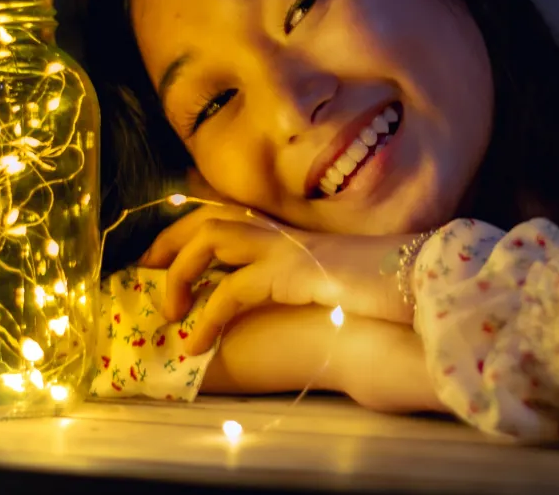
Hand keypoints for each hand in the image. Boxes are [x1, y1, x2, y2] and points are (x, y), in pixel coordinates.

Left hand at [138, 203, 416, 353]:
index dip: (183, 230)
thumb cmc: (374, 286)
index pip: (221, 213)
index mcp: (285, 231)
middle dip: (167, 243)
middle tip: (144, 276)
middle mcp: (279, 231)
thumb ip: (293, 277)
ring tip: (170, 315)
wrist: (414, 283)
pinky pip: (232, 290)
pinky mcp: (290, 272)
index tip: (157, 258)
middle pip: (205, 216)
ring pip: (210, 239)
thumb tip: (263, 296)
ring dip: (180, 275)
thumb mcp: (324, 279)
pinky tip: (198, 344)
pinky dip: (207, 317)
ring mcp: (284, 246)